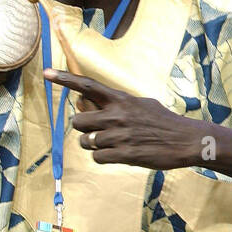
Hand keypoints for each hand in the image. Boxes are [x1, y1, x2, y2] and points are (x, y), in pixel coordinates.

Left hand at [44, 69, 206, 169]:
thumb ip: (118, 104)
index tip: (46, 73)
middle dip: (84, 129)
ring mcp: (120, 135)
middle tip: (97, 132)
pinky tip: (119, 155)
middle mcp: (117, 114)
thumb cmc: (163, 122)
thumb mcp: (142, 104)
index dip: (64, 79)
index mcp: (121, 99)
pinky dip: (104, 158)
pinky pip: (97, 157)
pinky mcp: (124, 154)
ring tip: (112, 144)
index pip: (87, 86)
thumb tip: (92, 104)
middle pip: (78, 121)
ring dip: (94, 145)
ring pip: (86, 141)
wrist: (186, 139)